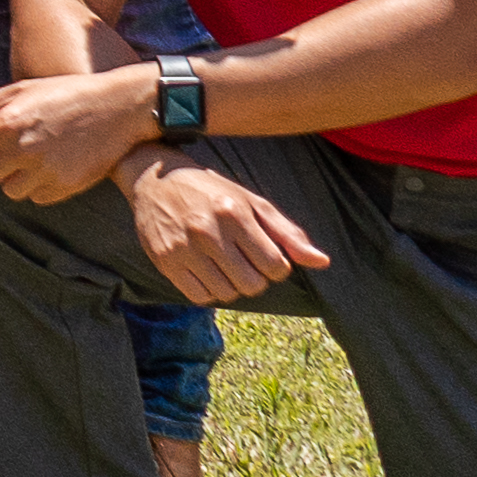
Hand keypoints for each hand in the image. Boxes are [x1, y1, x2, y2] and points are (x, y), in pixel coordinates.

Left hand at [0, 69, 159, 210]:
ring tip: (31, 163)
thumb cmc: (67, 93)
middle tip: (8, 157)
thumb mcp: (23, 89)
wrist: (120, 107)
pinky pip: (38, 198)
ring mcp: (45, 170)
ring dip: (16, 181)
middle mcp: (22, 149)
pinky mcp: (66, 186)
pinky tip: (52, 169)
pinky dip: (40, 189)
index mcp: (7, 123)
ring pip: (10, 192)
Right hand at [119, 148, 325, 307]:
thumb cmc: (212, 192)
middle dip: (255, 278)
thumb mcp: (252, 202)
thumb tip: (322, 262)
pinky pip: (200, 297)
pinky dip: (208, 290)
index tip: (264, 254)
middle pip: (252, 285)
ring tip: (222, 264)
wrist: (154, 179)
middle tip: (243, 261)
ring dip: (231, 285)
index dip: (276, 267)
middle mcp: (208, 232)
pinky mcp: (164, 261)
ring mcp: (183, 248)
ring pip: (226, 294)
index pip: (276, 267)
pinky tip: (205, 270)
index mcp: (235, 214)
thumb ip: (287, 233)